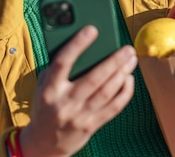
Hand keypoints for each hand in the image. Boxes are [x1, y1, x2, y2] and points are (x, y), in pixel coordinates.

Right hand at [19, 25, 136, 156]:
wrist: (44, 144)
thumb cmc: (46, 105)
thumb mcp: (43, 86)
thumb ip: (57, 68)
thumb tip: (79, 44)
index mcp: (49, 90)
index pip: (63, 63)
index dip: (77, 45)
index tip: (92, 29)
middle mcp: (65, 103)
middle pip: (93, 79)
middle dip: (113, 62)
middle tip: (127, 49)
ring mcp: (79, 117)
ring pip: (106, 93)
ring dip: (122, 74)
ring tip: (131, 60)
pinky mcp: (91, 126)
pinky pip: (113, 108)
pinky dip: (124, 93)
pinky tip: (129, 79)